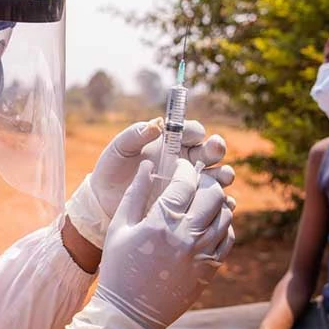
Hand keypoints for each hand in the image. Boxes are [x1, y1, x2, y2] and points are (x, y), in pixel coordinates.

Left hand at [66, 119, 234, 247]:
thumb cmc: (111, 172)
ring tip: (222, 177)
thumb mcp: (118, 151)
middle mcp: (185, 160)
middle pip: (210, 151)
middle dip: (216, 148)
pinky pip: (212, 202)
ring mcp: (190, 183)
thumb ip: (133, 135)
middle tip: (214, 150)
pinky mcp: (191, 204)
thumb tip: (156, 123)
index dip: (195, 131)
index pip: (191, 131)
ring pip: (216, 175)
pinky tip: (223, 203)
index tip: (194, 135)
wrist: (106, 205)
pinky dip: (222, 201)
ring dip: (223, 174)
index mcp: (170, 143)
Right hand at [95, 158, 234, 328]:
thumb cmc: (118, 267)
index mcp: (161, 223)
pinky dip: (223, 225)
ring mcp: (202, 254)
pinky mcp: (211, 269)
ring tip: (202, 200)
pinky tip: (208, 223)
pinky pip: (228, 238)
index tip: (180, 165)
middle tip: (195, 180)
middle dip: (205, 181)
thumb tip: (147, 164)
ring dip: (216, 202)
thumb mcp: (119, 227)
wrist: (129, 314)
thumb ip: (134, 193)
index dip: (185, 168)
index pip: (185, 182)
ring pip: (226, 215)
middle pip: (213, 194)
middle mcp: (186, 237)